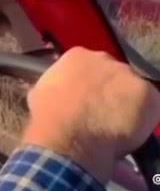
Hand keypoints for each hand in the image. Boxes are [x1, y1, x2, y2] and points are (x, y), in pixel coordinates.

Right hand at [21, 46, 159, 183]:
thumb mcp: (42, 90)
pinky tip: (128, 131)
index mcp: (77, 55)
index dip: (90, 83)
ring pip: (132, 89)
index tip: (87, 98)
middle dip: (110, 89)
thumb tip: (59, 90)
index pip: (89, 66)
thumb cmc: (48, 115)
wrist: (67, 135)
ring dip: (126, 103)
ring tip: (116, 124)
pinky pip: (151, 107)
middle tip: (102, 111)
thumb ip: (57, 83)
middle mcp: (104, 58)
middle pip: (113, 74)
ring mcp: (127, 74)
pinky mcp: (148, 93)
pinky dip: (143, 120)